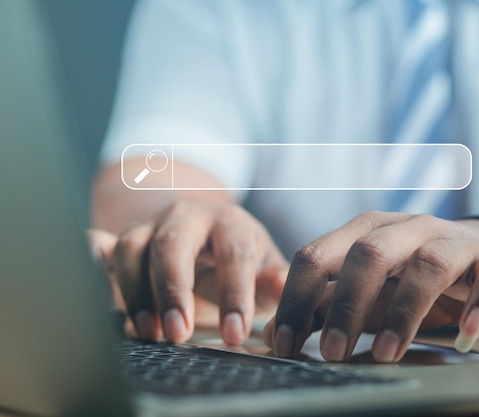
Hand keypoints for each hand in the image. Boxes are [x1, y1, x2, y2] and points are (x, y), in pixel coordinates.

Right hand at [89, 200, 287, 344]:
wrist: (206, 235)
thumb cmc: (238, 258)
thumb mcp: (262, 266)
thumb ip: (272, 279)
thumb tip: (282, 285)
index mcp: (230, 222)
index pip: (234, 252)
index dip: (235, 293)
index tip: (235, 332)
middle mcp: (187, 217)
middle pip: (173, 244)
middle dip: (174, 290)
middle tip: (178, 333)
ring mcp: (150, 225)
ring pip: (132, 247)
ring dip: (136, 291)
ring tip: (149, 332)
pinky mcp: (120, 238)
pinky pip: (96, 245)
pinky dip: (91, 267)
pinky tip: (99, 301)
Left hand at [264, 212, 478, 362]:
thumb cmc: (414, 276)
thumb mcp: (368, 289)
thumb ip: (323, 306)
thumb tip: (273, 334)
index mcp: (366, 231)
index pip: (319, 255)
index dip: (297, 298)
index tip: (284, 344)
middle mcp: (406, 228)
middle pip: (368, 255)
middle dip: (345, 305)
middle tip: (331, 352)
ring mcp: (451, 240)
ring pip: (426, 265)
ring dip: (404, 312)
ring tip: (388, 355)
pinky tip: (468, 333)